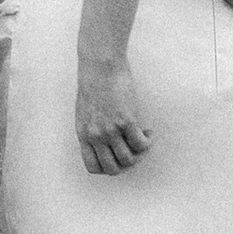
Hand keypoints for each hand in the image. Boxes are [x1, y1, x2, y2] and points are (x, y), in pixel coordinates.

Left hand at [75, 53, 151, 174]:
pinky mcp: (126, 120)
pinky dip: (147, 142)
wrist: (100, 65)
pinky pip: (140, 144)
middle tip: (133, 151)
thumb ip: (92, 129)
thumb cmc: (94, 83)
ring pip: (128, 159)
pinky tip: (148, 132)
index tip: (117, 157)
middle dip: (125, 164)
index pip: (93, 167)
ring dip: (139, 153)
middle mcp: (96, 136)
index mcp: (84, 134)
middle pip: (112, 169)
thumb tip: (105, 142)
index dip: (108, 167)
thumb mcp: (85, 112)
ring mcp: (110, 130)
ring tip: (142, 138)